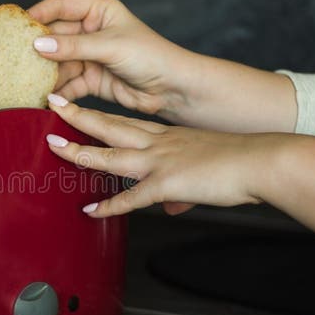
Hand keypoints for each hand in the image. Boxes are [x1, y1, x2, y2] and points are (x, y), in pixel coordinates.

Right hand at [29, 0, 193, 120]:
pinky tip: (42, 99)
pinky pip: (67, 83)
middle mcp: (90, 30)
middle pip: (55, 36)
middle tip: (13, 59)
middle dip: (37, 48)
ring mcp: (89, 56)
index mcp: (98, 10)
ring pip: (58, 62)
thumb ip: (73, 46)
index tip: (16, 26)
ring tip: (23, 82)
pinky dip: (56, 91)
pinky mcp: (90, 79)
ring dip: (44, 73)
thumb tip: (37, 44)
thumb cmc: (150, 56)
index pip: (60, 6)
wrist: (172, 89)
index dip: (38, 13)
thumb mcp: (110, 46)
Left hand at [45, 94, 278, 217]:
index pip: (125, 122)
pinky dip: (109, 206)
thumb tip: (170, 208)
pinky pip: (131, 197)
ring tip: (56, 147)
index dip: (99, 116)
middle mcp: (158, 144)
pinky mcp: (167, 184)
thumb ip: (180, 191)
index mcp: (167, 136)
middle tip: (53, 102)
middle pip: (110, 126)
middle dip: (78, 116)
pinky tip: (91, 211)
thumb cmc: (241, 162)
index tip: (79, 108)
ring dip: (81, 152)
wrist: (261, 161)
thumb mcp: (204, 167)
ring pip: (111, 155)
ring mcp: (160, 162)